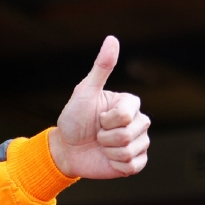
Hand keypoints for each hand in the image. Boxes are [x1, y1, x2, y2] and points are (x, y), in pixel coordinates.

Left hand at [49, 36, 149, 179]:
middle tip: (96, 134)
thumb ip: (101, 68)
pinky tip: (108, 158)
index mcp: (130, 104)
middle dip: (105, 137)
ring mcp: (138, 142)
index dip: (106, 121)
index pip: (126, 115)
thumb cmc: (74, 120)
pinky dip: (116, 165)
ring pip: (129, 150)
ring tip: (101, 146)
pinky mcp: (135, 162)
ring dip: (108, 151)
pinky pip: (133, 166)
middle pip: (128, 134)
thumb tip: (112, 38)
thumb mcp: (84, 93)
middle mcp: (139, 121)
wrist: (66, 149)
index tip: (97, 119)